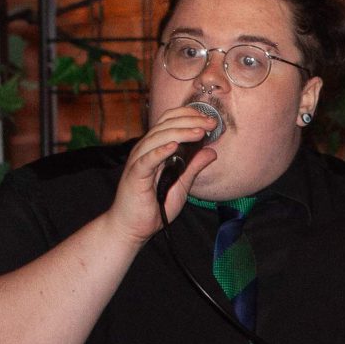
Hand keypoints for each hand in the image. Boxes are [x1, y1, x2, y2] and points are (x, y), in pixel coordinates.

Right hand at [106, 104, 221, 243]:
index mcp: (155, 148)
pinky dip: (160, 151)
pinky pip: (146, 160)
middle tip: (211, 123)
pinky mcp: (134, 175)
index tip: (210, 120)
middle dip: (191, 122)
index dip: (189, 116)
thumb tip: (212, 151)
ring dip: (180, 133)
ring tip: (199, 132)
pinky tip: (174, 146)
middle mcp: (145, 150)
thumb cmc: (153, 206)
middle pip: (166, 126)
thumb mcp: (182, 184)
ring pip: (158, 138)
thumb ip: (194, 167)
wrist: (132, 227)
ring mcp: (138, 161)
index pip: (169, 122)